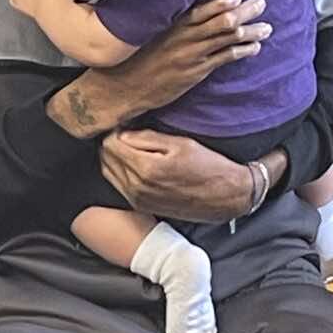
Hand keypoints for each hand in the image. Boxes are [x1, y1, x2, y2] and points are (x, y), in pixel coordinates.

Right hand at [47, 0, 271, 136]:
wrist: (124, 86)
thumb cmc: (135, 59)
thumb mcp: (149, 35)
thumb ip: (169, 24)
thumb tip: (188, 13)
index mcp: (171, 25)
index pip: (199, 10)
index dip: (219, 2)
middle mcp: (183, 38)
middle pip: (219, 21)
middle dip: (242, 12)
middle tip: (261, 3)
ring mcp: (190, 55)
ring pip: (226, 39)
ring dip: (249, 32)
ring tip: (266, 27)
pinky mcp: (195, 72)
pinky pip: (223, 59)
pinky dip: (241, 52)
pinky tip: (254, 48)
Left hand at [100, 131, 287, 221]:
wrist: (226, 197)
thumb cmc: (209, 166)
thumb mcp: (180, 143)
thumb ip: (146, 137)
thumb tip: (121, 133)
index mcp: (146, 169)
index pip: (110, 144)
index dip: (115, 130)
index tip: (127, 125)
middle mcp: (137, 188)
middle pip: (105, 159)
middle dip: (112, 144)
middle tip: (128, 134)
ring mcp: (138, 201)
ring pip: (109, 173)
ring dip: (115, 158)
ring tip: (133, 147)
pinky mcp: (141, 207)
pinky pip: (119, 186)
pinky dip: (120, 172)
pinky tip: (136, 164)